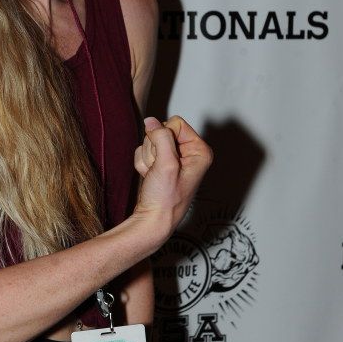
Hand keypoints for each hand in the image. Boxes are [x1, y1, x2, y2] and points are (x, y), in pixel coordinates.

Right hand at [129, 115, 212, 252]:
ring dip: (147, 158)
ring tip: (154, 176)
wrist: (152, 220)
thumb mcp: (166, 165)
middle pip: (161, 131)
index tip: (164, 159)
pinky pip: (145, 151)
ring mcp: (174, 158)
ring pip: (151, 141)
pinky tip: (150, 177)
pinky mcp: (162, 163)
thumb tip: (151, 121)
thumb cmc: (165, 200)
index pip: (175, 123)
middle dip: (154, 149)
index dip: (163, 137)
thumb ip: (161, 138)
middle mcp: (189, 153)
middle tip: (158, 170)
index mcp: (200, 151)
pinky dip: (142, 164)